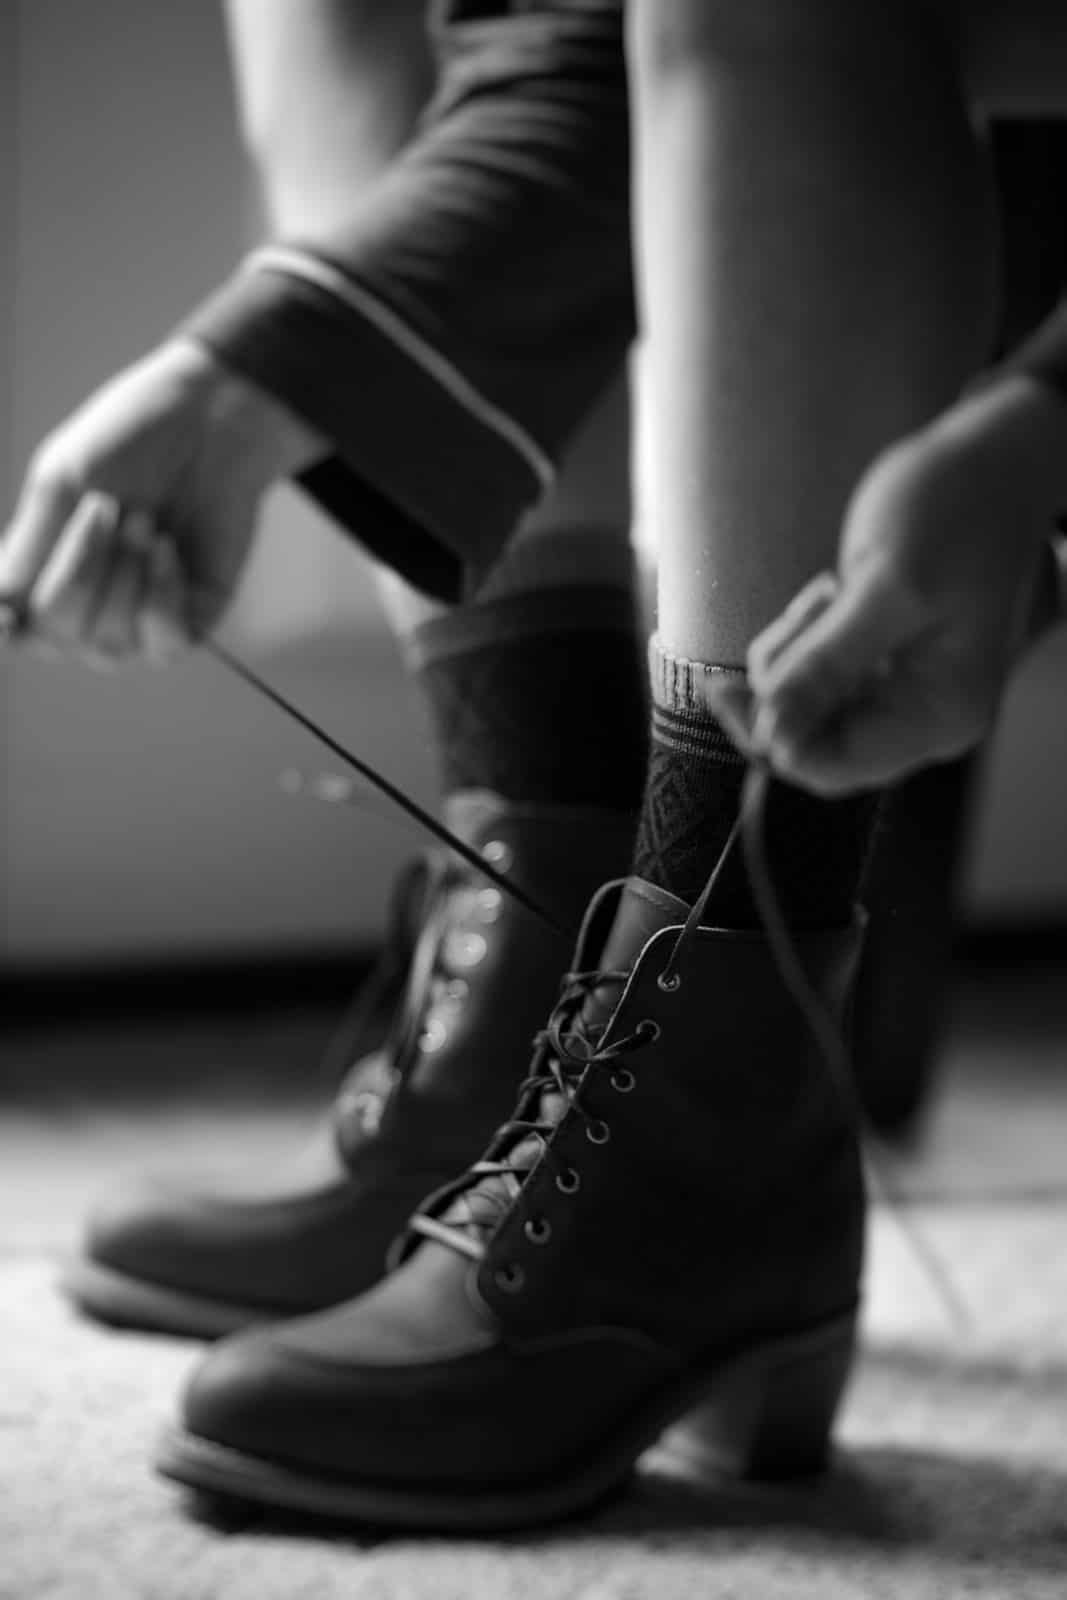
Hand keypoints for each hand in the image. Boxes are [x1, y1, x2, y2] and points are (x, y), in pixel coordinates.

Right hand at [0, 338, 323, 665]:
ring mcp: (141, 619)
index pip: (17, 629)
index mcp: (47, 571)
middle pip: (59, 637)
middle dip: (79, 569)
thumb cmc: (131, 442)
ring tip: (144, 517)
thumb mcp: (59, 487)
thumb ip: (24, 553)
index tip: (7, 615)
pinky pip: (164, 643)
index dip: (8, 628)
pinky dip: (160, 594)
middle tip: (106, 507)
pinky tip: (166, 548)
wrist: (210, 420)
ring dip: (123, 574)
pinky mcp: (194, 619)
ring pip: (109, 645)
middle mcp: (91, 606)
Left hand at [722, 378, 1066, 793]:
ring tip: (834, 589)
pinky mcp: (884, 662)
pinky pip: (818, 674)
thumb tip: (771, 739)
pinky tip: (837, 591)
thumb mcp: (885, 588)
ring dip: (796, 650)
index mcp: (941, 713)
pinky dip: (807, 637)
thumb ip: (826, 669)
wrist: (994, 460)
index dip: (767, 737)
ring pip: (807, 705)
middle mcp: (927, 717)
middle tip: (809, 609)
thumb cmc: (957, 511)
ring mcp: (905, 690)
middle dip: (785, 684)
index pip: (830, 767)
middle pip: (814, 741)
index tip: (722, 686)